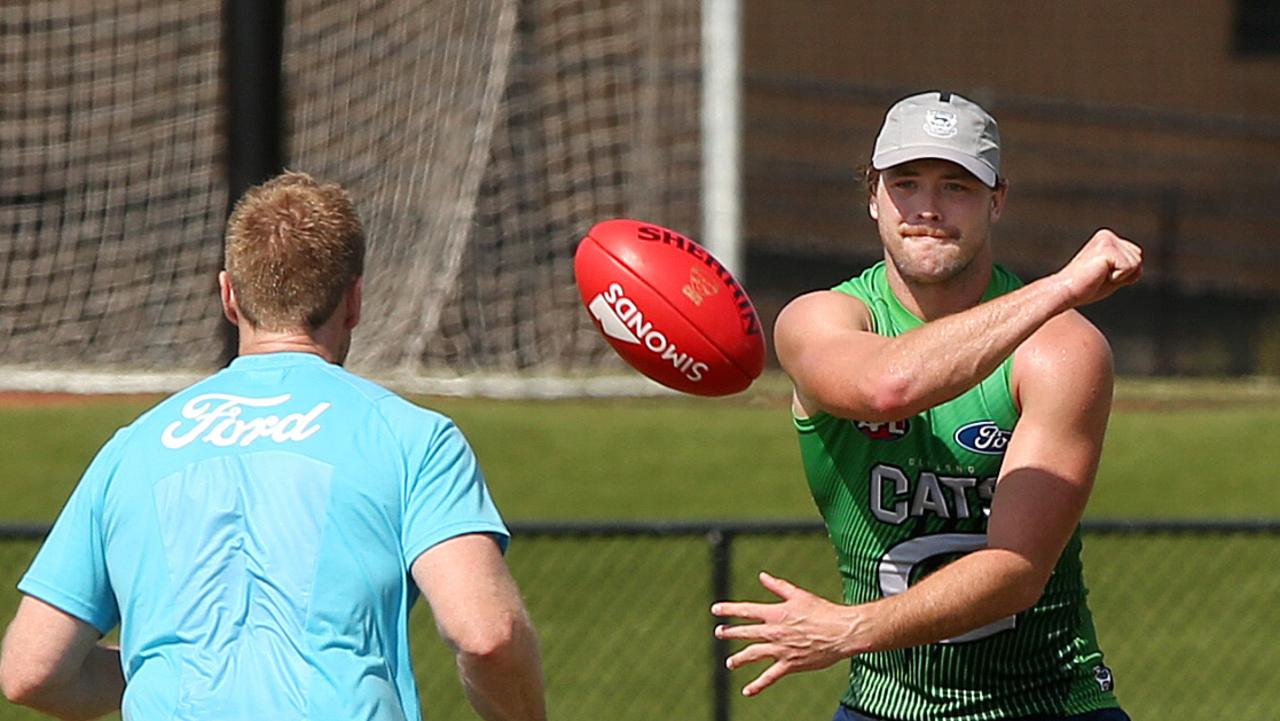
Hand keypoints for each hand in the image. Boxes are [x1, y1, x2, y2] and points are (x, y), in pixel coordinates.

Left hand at [710, 572, 857, 696]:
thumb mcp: (799, 595)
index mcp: (775, 613)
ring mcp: (780, 649)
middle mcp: (774, 632)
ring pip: (753, 655)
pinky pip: (769, 677)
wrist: (841, 632)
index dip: (729, 610)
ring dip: (739, 659)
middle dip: (729, 632)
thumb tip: (762, 575)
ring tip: (729, 662)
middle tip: (719, 633)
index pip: (746, 610)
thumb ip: (778, 586)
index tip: (715, 610)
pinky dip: (757, 685)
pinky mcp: (789, 664)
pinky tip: (747, 691)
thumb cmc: (822, 611)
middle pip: (746, 632)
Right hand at [1056, 229, 1142, 306]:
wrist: (1066, 291)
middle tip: (1100, 277)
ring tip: (1099, 276)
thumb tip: (1139, 262)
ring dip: (1120, 277)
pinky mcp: (1107, 249)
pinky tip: (1100, 275)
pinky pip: (1129, 268)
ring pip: (1136, 264)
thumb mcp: (1111, 272)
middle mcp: (1107, 235)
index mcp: (1106, 237)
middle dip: (1125, 274)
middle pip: (1138, 259)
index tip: (1102, 275)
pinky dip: (1118, 278)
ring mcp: (1106, 240)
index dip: (1125, 273)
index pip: (1136, 257)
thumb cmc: (1085, 287)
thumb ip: (1125, 264)